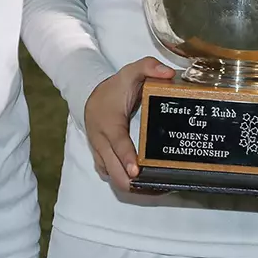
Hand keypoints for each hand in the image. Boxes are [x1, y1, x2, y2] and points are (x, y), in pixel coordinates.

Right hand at [82, 56, 175, 192]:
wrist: (90, 96)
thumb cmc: (115, 88)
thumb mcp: (131, 72)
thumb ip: (149, 67)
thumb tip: (168, 73)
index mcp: (110, 122)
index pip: (118, 143)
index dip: (126, 158)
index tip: (136, 171)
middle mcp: (101, 141)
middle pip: (113, 169)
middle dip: (132, 181)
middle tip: (156, 186)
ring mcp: (100, 152)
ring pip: (111, 176)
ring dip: (130, 185)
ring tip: (154, 189)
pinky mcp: (101, 158)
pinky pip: (110, 175)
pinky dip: (124, 182)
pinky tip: (143, 186)